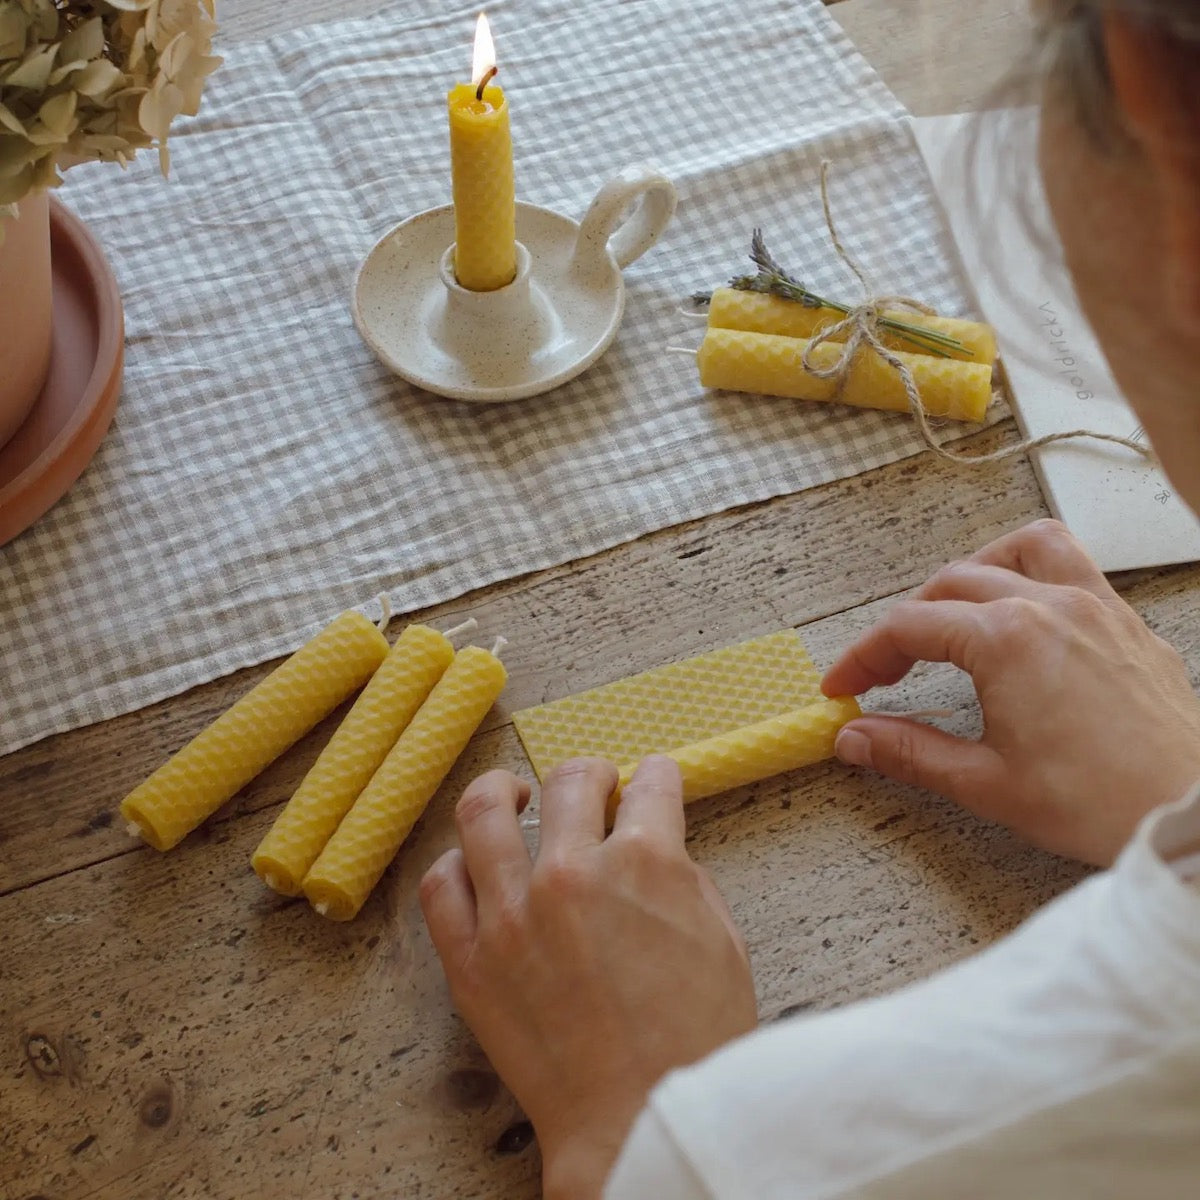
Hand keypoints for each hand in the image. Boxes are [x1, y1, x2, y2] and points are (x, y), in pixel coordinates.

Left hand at [420, 757, 756, 1199]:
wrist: (640, 1124)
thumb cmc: (694, 1044)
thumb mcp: (722, 943)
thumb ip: (684, 880)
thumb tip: (656, 852)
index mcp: (646, 862)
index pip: (650, 785)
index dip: (656, 777)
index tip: (651, 781)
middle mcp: (572, 872)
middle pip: (570, 781)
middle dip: (590, 773)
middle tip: (595, 784)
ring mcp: (512, 913)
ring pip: (483, 811)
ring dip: (503, 789)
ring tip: (513, 794)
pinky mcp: (469, 959)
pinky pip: (441, 885)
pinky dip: (456, 864)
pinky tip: (473, 864)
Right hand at [822, 519, 1199, 865]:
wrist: (1190, 811)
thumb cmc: (1105, 803)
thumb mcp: (987, 784)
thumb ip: (910, 753)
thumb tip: (856, 739)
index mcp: (1008, 641)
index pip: (908, 628)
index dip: (864, 656)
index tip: (845, 686)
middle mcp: (1050, 607)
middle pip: (950, 584)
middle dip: (905, 623)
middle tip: (885, 671)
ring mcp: (1095, 606)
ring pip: (1018, 549)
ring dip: (972, 571)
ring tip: (951, 610)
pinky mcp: (1127, 622)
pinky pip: (1073, 564)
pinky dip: (1032, 571)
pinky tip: (1024, 610)